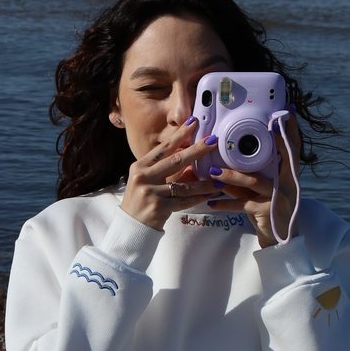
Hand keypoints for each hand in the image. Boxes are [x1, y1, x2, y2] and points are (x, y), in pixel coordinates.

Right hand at [120, 117, 223, 231]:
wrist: (130, 228)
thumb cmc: (140, 202)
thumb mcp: (148, 182)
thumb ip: (165, 171)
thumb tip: (191, 161)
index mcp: (140, 167)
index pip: (163, 148)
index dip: (180, 135)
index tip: (194, 123)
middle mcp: (144, 177)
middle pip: (175, 161)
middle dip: (197, 150)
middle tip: (213, 141)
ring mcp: (150, 193)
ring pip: (183, 185)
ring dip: (203, 182)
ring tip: (219, 178)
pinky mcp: (158, 208)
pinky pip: (183, 201)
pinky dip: (197, 198)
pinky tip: (209, 195)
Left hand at [205, 111, 302, 246]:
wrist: (278, 241)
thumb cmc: (267, 210)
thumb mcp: (261, 191)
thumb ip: (251, 176)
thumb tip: (227, 160)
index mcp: (288, 175)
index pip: (292, 148)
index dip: (290, 131)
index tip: (285, 112)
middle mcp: (287, 183)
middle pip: (279, 158)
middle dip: (269, 141)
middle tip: (258, 127)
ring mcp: (278, 198)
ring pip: (254, 181)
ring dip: (232, 176)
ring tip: (213, 172)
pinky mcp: (267, 212)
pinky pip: (243, 205)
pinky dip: (226, 204)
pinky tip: (212, 203)